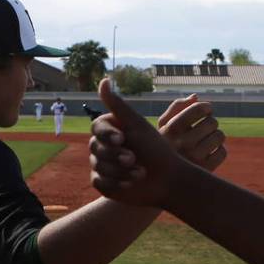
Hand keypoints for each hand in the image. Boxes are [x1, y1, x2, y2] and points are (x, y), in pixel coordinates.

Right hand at [89, 79, 187, 205]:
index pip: (97, 128)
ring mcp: (102, 164)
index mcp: (111, 129)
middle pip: (95, 148)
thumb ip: (118, 105)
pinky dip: (116, 183)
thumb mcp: (137, 125)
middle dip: (116, 155)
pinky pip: (99, 181)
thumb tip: (103, 79)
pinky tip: (131, 184)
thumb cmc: (156, 149)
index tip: (123, 139)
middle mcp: (103, 145)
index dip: (108, 135)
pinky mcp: (103, 183)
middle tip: (134, 159)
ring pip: (98, 165)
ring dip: (120, 171)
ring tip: (141, 173)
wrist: (168, 179)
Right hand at [156, 93, 226, 170]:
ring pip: (219, 136)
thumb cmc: (163, 146)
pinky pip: (222, 152)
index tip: (206, 111)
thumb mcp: (163, 126)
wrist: (160, 179)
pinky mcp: (204, 170)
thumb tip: (196, 97)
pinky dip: (219, 151)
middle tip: (204, 129)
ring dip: (216, 136)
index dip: (206, 108)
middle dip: (210, 123)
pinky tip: (209, 153)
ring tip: (206, 141)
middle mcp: (182, 143)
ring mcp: (194, 158)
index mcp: (171, 129)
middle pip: (212, 122)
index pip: (198, 109)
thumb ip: (176, 108)